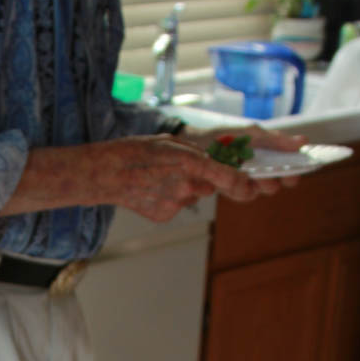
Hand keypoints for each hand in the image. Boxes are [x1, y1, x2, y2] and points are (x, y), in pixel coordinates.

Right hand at [93, 134, 287, 221]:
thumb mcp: (172, 143)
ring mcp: (176, 204)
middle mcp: (189, 187)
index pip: (232, 180)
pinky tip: (151, 190)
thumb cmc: (137, 153)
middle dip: (206, 180)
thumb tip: (214, 163)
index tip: (252, 185)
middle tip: (184, 171)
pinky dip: (168, 199)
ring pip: (192, 196)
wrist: (107, 174)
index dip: (245, 184)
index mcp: (193, 164)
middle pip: (211, 187)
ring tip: (159, 178)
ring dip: (183, 189)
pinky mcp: (165, 216)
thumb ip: (197, 155)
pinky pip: (176, 206)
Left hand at [176, 123, 305, 191]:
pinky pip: (237, 193)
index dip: (293, 174)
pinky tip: (235, 177)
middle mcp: (256, 175)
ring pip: (254, 192)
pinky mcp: (226, 189)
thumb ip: (276, 141)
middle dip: (272, 181)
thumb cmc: (227, 136)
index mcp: (267, 161)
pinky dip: (237, 186)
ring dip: (252, 184)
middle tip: (270, 173)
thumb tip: (304, 142)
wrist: (196, 141)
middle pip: (272, 187)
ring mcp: (241, 184)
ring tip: (250, 174)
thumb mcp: (253, 134)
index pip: (287, 173)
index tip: (296, 171)